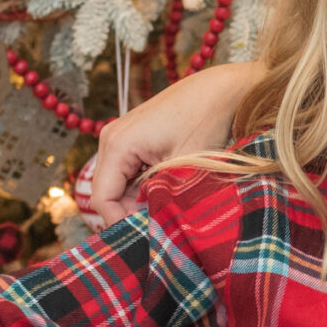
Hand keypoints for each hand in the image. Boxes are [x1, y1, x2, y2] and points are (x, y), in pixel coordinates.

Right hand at [87, 60, 260, 219]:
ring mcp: (121, 137)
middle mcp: (111, 139)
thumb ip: (160, 202)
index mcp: (117, 144)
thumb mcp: (184, 170)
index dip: (122, 224)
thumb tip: (149, 233)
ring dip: (141, 202)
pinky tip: (170, 192)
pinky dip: (146, 188)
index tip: (150, 237)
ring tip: (169, 210)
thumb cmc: (207, 122)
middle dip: (131, 214)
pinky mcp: (135, 139)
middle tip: (162, 228)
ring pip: (120, 186)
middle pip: (108, 194)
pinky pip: (130, 173)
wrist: (224, 89)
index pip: (102, 200)